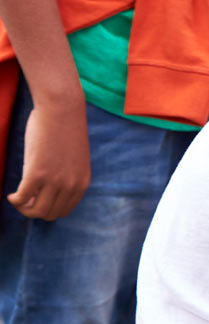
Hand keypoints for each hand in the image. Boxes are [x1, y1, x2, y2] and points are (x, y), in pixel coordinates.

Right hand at [7, 97, 89, 220]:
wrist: (62, 108)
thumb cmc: (64, 129)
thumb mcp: (72, 160)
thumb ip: (66, 177)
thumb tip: (46, 193)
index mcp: (82, 183)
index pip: (64, 211)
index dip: (47, 209)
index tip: (36, 201)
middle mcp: (71, 185)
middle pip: (49, 214)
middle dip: (33, 211)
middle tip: (23, 200)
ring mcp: (55, 181)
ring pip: (36, 211)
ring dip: (23, 208)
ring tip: (17, 197)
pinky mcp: (38, 174)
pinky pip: (22, 199)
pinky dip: (14, 200)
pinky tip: (11, 194)